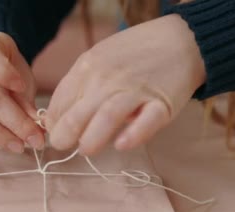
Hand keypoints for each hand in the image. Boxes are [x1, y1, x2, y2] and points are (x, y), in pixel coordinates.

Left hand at [46, 14, 205, 155]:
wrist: (180, 40)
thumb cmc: (133, 55)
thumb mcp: (98, 59)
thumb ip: (78, 85)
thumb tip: (56, 120)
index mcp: (88, 67)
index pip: (61, 102)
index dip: (54, 123)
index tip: (56, 134)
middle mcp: (108, 79)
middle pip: (78, 113)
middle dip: (64, 136)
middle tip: (64, 146)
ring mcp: (136, 91)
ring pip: (107, 117)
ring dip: (92, 138)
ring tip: (86, 149)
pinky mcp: (162, 104)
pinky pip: (146, 122)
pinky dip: (133, 135)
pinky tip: (121, 145)